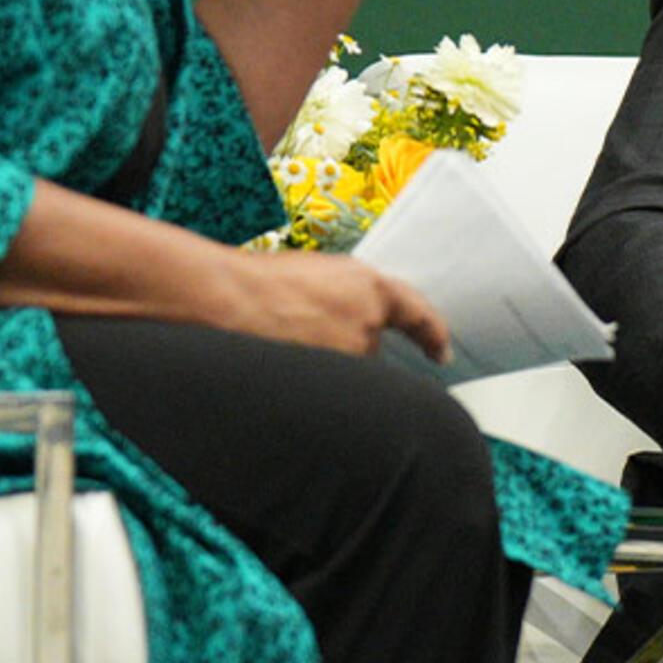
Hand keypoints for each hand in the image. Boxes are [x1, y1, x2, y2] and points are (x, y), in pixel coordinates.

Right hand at [219, 252, 450, 361]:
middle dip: (341, 344)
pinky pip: (328, 389)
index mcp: (371, 290)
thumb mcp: (321, 272)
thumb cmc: (261, 282)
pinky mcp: (326, 384)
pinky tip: (277, 358)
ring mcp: (345, 357)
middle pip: (369, 349)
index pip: (418, 316)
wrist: (223, 298)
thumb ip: (351, 296)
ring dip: (321, 362)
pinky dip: (309, 381)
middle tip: (301, 329)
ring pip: (344, 372)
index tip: (440, 351)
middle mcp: (367, 326)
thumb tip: (356, 318)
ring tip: (278, 337)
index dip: (433, 335)